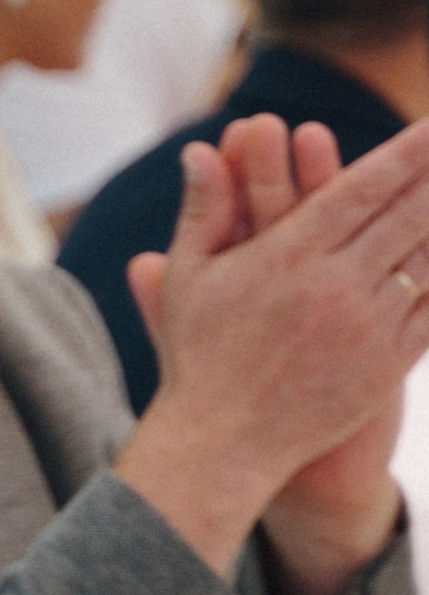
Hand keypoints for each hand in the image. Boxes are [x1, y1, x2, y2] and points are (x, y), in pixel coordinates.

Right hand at [127, 113, 414, 594]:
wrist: (224, 445)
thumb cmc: (199, 357)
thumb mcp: (190, 279)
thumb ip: (204, 209)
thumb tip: (198, 150)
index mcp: (289, 255)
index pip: (362, 188)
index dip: (404, 154)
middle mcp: (336, 285)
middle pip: (407, 215)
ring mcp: (368, 326)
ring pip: (427, 259)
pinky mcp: (388, 365)